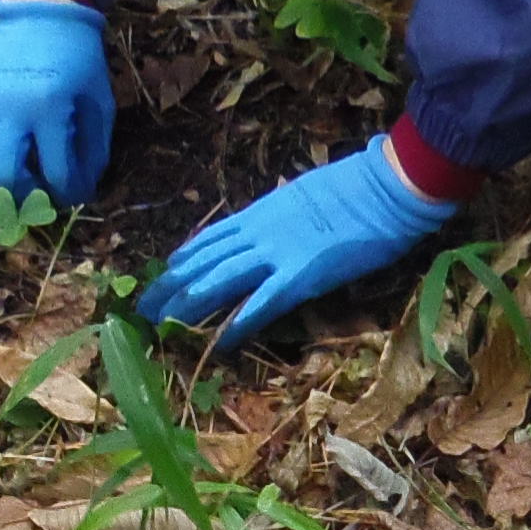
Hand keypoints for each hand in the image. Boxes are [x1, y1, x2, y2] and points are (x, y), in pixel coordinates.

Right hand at [0, 0, 113, 203]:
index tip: (72, 194)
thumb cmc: (77, 61)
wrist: (43, 16)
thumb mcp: (98, 102)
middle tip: (38, 184)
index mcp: (49, 109)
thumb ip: (94, 149)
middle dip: (26, 191)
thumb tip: (81, 189)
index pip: (56, 174)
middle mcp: (9, 109)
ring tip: (14, 166)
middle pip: (6, 177)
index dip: (68, 193)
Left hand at [134, 143, 454, 339]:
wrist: (387, 187)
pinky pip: (260, 302)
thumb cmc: (357, 189)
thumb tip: (269, 230)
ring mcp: (277, 252)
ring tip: (164, 326)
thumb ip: (281, 217)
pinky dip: (237, 324)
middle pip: (201, 260)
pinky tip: (219, 343)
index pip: (208, 238)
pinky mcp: (300, 274)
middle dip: (169, 286)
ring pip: (218, 280)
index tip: (162, 276)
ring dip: (188, 305)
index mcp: (260, 212)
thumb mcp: (305, 197)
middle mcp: (258, 231)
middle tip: (143, 310)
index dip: (181, 260)